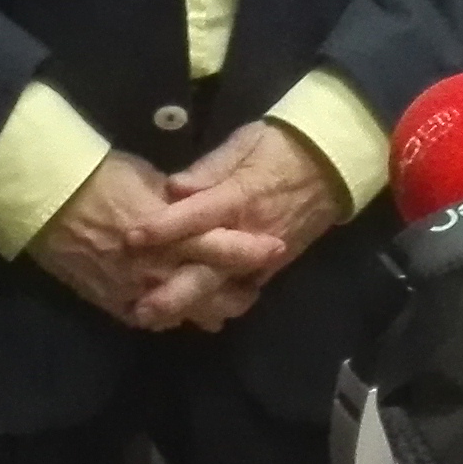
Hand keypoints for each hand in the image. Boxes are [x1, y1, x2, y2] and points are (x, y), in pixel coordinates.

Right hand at [25, 152, 288, 332]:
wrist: (49, 200)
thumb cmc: (102, 177)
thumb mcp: (149, 177)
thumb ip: (180, 198)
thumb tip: (197, 202)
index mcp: (174, 230)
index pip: (224, 248)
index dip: (253, 252)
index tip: (276, 249)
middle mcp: (161, 266)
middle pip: (211, 293)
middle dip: (237, 295)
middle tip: (251, 290)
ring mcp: (137, 289)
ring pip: (184, 312)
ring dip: (206, 310)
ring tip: (221, 306)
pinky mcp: (114, 302)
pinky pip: (150, 319)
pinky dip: (169, 316)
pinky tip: (179, 311)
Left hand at [142, 124, 354, 330]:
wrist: (332, 164)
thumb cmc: (280, 146)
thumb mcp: (244, 142)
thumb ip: (208, 168)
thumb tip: (172, 187)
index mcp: (240, 197)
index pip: (196, 216)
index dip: (163, 228)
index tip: (130, 238)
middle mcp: (250, 233)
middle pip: (209, 270)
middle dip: (174, 293)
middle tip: (139, 309)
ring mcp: (263, 256)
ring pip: (225, 290)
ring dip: (192, 307)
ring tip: (157, 321)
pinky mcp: (273, 267)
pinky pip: (243, 292)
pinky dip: (218, 305)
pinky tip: (191, 315)